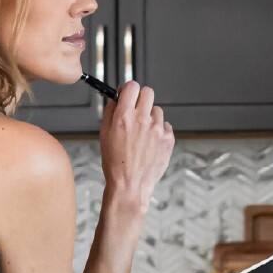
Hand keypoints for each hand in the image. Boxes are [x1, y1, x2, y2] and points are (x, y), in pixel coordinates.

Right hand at [99, 80, 173, 210]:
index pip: (132, 86)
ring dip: (150, 118)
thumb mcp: (104, 135)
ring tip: (142, 135)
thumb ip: (110, 112)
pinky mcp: (168, 139)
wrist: (130, 186)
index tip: (127, 95)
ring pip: (157, 111)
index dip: (128, 90)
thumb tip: (115, 99)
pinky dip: (159, 132)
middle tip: (136, 111)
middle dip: (141, 99)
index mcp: (124, 117)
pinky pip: (165, 126)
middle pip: (148, 92)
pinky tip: (150, 144)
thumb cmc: (116, 164)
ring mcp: (158, 129)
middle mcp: (142, 120)